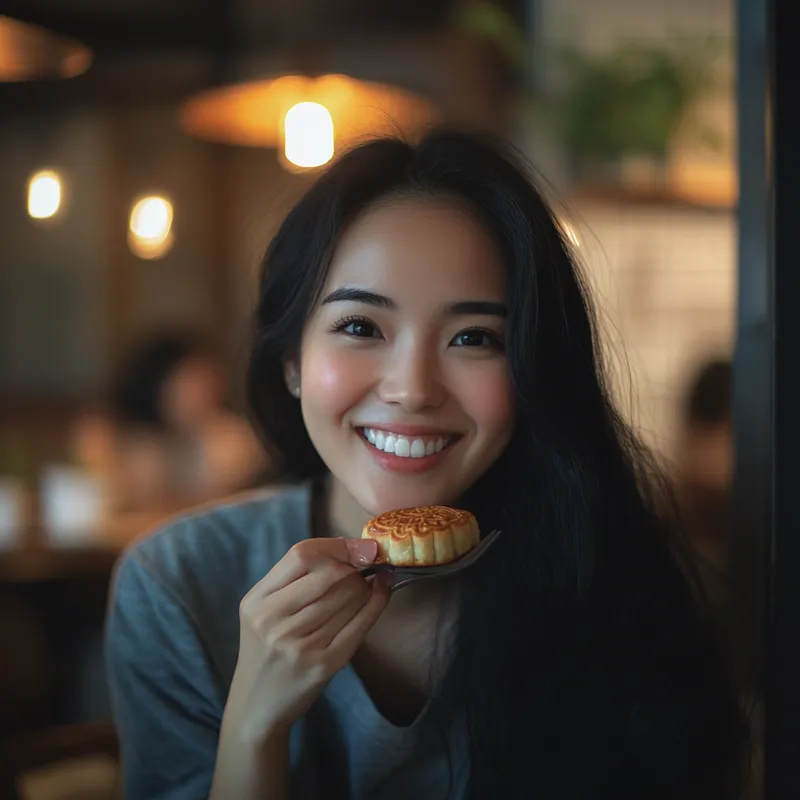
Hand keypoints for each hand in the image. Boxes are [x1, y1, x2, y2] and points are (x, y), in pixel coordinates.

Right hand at [226, 537, 389, 740]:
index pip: (302, 555)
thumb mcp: (263, 610)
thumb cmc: (267, 648)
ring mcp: (299, 645)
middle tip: (363, 570)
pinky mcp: (324, 664)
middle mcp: (274, 622)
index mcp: (256, 601)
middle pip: (330, 574)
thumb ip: (296, 578)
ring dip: (365, 586)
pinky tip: (382, 592)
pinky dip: (377, 602)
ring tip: (366, 586)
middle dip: (354, 568)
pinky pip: (360, 623)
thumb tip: (354, 548)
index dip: (337, 546)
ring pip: (349, 596)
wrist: (257, 706)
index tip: (359, 547)